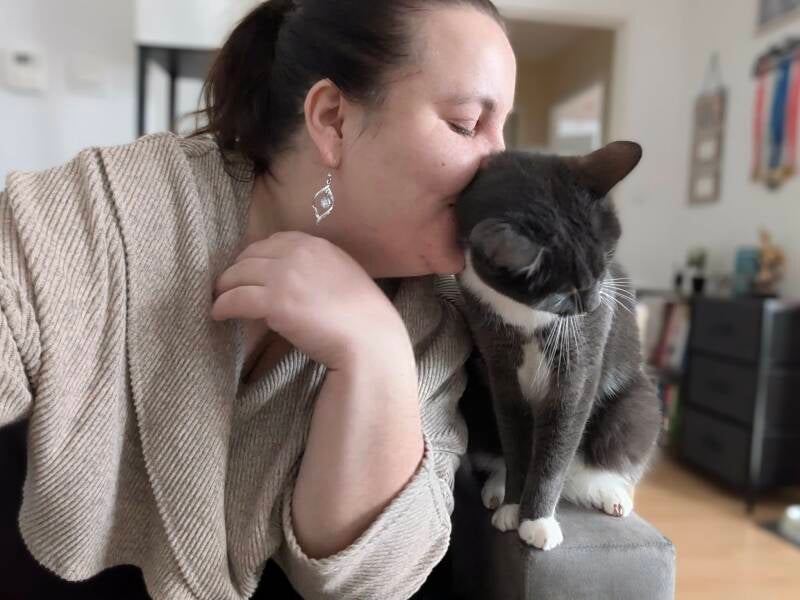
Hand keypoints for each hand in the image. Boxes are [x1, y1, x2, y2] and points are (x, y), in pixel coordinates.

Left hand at [211, 231, 408, 369]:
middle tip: (227, 286)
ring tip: (219, 299)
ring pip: (237, 276)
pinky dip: (222, 306)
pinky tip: (218, 314)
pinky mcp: (275, 303)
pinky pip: (236, 299)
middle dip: (236, 271)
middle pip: (250, 256)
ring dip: (224, 288)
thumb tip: (291, 279)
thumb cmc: (362, 315)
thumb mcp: (342, 274)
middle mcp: (297, 253)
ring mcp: (285, 276)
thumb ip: (317, 267)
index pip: (272, 241)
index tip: (248, 271)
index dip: (255, 256)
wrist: (370, 338)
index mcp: (315, 244)